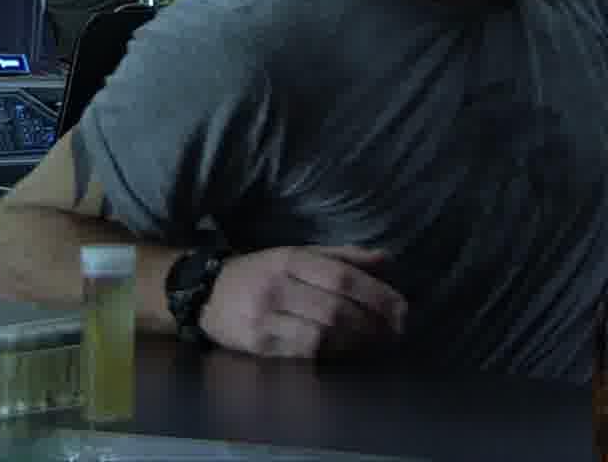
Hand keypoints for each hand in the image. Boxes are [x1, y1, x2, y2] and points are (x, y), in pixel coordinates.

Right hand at [199, 245, 407, 358]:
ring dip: (356, 341)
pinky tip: (346, 350)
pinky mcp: (258, 346)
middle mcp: (277, 287)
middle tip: (396, 330)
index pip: (341, 276)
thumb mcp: (298, 254)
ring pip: (321, 334)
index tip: (402, 308)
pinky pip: (304, 353)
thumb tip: (387, 259)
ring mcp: (265, 319)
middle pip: (335, 308)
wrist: (206, 293)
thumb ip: (342, 256)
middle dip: (372, 322)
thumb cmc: (262, 273)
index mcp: (290, 259)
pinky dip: (332, 352)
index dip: (376, 294)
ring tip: (376, 341)